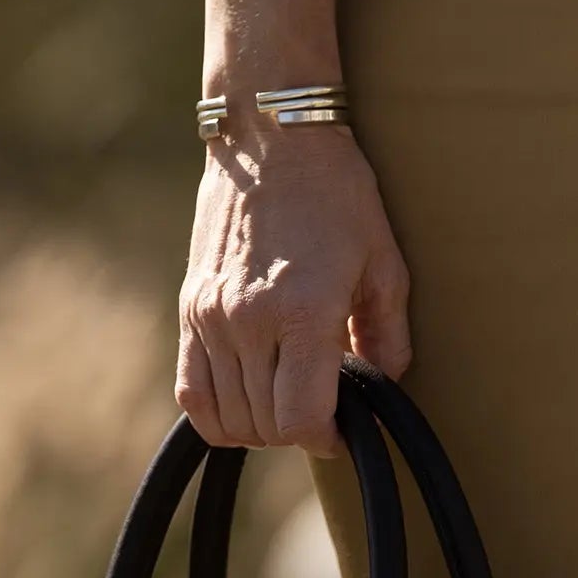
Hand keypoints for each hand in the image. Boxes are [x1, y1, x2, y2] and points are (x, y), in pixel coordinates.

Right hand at [176, 123, 412, 453]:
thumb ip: (388, 333)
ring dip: (260, 426)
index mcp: (302, 311)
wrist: (268, 138)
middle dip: (296, 431)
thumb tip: (385, 383)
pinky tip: (244, 402)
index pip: (299, 418)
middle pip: (264, 425)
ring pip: (227, 417)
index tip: (340, 431)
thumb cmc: (335, 193)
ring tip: (286, 401)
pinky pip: (190, 392)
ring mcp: (211, 317)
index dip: (324, 439)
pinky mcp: (189, 309)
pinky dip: (217, 413)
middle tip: (321, 409)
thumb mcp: (383, 259)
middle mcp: (247, 321)